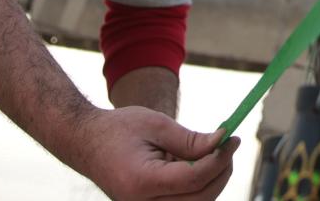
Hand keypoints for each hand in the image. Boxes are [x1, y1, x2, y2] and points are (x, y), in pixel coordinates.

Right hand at [74, 106, 239, 200]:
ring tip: (211, 152)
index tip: (233, 139)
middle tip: (229, 145)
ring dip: (211, 180)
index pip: (194, 179)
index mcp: (142, 181)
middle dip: (221, 171)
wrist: (87, 142)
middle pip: (199, 198)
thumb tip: (222, 143)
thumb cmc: (119, 129)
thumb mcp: (156, 125)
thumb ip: (190, 139)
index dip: (219, 160)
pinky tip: (197, 164)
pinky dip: (198, 187)